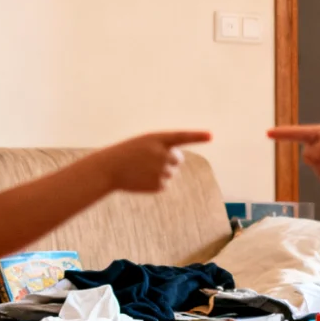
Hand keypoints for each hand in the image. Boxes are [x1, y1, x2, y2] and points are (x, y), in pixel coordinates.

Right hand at [97, 131, 211, 193]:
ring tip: (141, 169)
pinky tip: (141, 179)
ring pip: (171, 172)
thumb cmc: (126, 153)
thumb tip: (178, 160)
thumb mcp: (144, 144)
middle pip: (178, 159)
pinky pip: (164, 184)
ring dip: (159, 171)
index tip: (211, 136)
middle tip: (149, 160)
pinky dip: (155, 183)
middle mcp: (161, 154)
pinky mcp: (159, 185)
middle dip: (168, 160)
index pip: (181, 136)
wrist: (108, 169)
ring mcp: (161, 170)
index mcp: (157, 139)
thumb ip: (162, 147)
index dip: (197, 136)